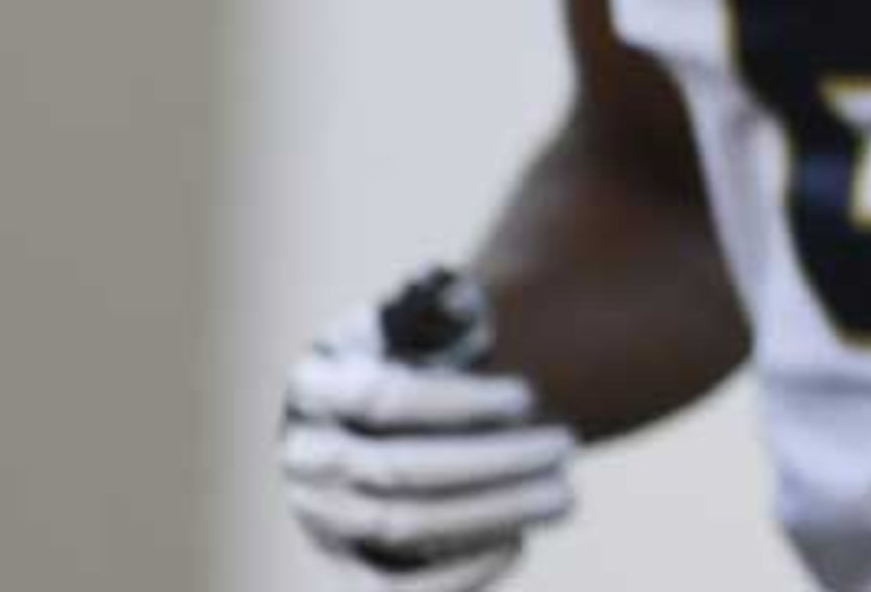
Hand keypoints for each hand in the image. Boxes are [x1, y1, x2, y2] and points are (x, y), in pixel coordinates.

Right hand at [280, 268, 576, 591]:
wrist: (398, 417)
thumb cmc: (429, 358)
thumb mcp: (428, 323)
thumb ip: (447, 312)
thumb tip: (466, 306)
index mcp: (318, 383)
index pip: (380, 397)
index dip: (459, 401)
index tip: (528, 395)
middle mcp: (304, 454)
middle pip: (394, 468)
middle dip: (492, 461)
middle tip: (567, 446)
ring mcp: (318, 516)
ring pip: (398, 526)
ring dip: (490, 511)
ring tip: (563, 494)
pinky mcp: (344, 568)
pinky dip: (455, 574)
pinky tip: (517, 542)